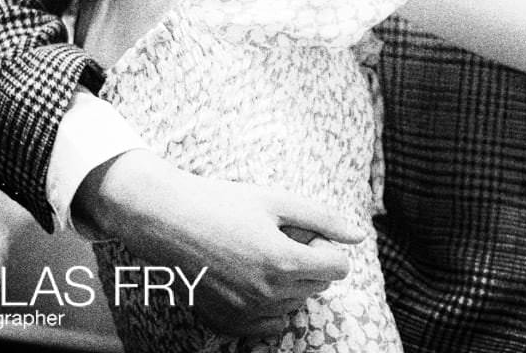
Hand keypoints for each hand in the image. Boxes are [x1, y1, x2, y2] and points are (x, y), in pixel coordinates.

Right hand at [75, 149, 365, 335]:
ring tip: (258, 253)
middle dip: (308, 262)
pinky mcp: (228, 323)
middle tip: (276, 237)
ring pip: (294, 304)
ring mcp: (246, 313)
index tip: (301, 232)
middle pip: (318, 287)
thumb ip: (323, 219)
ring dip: (288, 282)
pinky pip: (269, 324)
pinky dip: (269, 303)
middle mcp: (268, 295)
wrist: (166, 219)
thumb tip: (359, 236)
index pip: (338, 269)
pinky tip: (248, 276)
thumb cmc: (222, 202)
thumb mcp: (277, 201)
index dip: (325, 247)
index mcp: (284, 262)